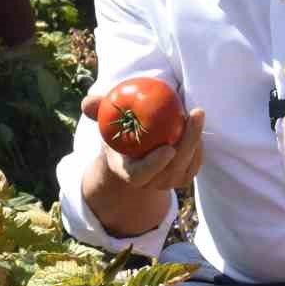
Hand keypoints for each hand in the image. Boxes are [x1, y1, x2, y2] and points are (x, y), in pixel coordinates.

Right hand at [82, 91, 204, 192]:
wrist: (133, 155)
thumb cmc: (119, 135)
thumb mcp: (107, 123)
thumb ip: (98, 111)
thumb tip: (86, 102)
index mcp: (128, 172)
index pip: (141, 175)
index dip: (154, 165)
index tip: (168, 148)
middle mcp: (149, 182)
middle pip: (172, 168)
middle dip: (186, 142)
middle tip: (193, 115)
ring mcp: (167, 182)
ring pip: (186, 165)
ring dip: (195, 140)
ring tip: (196, 113)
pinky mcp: (183, 177)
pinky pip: (194, 163)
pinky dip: (198, 145)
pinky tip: (197, 123)